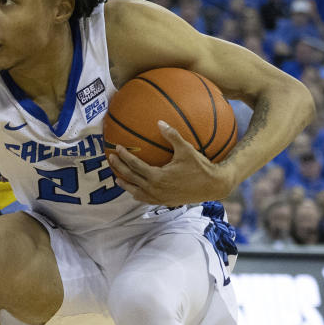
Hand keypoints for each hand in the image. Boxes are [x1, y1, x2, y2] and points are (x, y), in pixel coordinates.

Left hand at [107, 122, 230, 205]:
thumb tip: (159, 122)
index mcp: (158, 177)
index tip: (117, 148)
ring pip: (136, 192)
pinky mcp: (164, 202)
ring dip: (125, 184)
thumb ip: (172, 135)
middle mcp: (155, 189)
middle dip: (119, 168)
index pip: (135, 166)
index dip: (125, 157)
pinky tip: (135, 189)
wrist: (213, 186)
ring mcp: (159, 198)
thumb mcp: (186, 149)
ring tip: (117, 178)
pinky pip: (145, 199)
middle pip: (131, 179)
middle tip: (111, 159)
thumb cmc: (200, 167)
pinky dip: (137, 193)